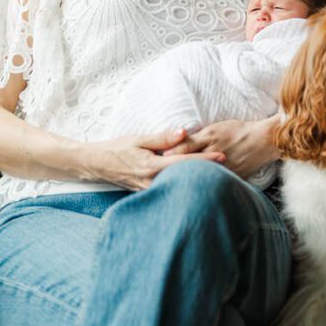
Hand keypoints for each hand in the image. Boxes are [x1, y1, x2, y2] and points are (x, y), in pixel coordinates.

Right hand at [84, 128, 225, 190]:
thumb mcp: (139, 139)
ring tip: (218, 174)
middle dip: (206, 172)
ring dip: (196, 178)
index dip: (205, 159)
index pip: (185, 163)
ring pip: (179, 184)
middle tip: (229, 167)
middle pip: (186, 178)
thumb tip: (185, 133)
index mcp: (152, 166)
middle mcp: (152, 182)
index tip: (223, 156)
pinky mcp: (148, 192)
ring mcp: (150, 190)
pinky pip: (170, 188)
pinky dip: (183, 182)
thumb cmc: (117, 149)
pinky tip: (194, 180)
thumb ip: (162, 137)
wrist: (96, 165)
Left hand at [163, 117, 277, 178]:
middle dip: (174, 169)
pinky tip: (194, 194)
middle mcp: (214, 151)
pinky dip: (205, 187)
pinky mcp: (232, 175)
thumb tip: (178, 142)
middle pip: (190, 161)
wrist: (263, 140)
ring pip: (202, 173)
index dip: (170, 153)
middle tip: (158, 176)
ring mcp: (223, 165)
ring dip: (187, 179)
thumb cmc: (239, 130)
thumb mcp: (217, 128)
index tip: (156, 158)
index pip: (185, 145)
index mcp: (210, 136)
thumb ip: (198, 137)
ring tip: (171, 187)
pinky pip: (216, 181)